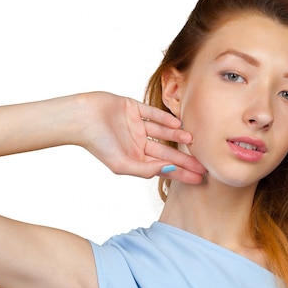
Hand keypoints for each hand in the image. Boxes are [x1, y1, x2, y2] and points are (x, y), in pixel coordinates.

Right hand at [79, 92, 206, 183]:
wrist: (82, 118)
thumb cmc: (98, 144)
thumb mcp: (122, 164)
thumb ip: (146, 169)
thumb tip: (170, 170)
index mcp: (134, 158)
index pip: (163, 168)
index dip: (182, 174)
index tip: (199, 179)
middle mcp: (137, 143)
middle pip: (167, 152)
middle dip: (185, 159)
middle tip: (205, 164)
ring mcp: (136, 125)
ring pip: (162, 133)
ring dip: (177, 137)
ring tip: (192, 140)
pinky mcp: (133, 108)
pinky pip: (153, 114)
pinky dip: (165, 118)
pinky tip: (177, 124)